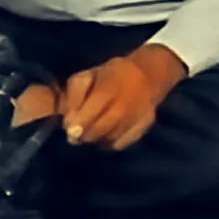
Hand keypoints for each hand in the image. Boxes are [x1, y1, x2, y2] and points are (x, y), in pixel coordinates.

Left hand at [53, 45, 186, 150]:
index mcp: (108, 89)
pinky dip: (110, 143)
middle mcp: (124, 105)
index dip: (75, 125)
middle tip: (76, 133)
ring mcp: (135, 118)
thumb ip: (75, 93)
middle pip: (97, 131)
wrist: (150, 73)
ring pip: (107, 139)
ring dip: (95, 139)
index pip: (88, 114)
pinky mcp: (143, 127)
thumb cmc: (113, 74)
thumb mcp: (89, 74)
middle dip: (83, 135)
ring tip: (91, 131)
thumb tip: (69, 118)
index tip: (68, 127)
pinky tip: (106, 134)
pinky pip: (120, 144)